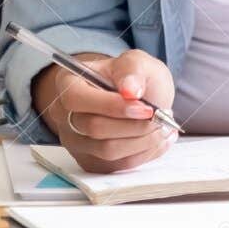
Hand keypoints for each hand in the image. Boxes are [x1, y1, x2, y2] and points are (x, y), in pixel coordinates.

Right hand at [33, 49, 176, 172]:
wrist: (137, 97)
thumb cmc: (132, 77)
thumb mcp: (136, 62)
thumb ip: (132, 69)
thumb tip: (130, 89)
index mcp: (68, 83)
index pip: (77, 99)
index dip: (111, 105)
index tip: (145, 107)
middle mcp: (65, 115)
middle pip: (94, 128)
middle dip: (134, 125)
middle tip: (160, 117)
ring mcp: (77, 142)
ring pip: (107, 151)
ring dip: (142, 141)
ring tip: (163, 126)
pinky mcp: (92, 162)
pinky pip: (118, 165)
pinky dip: (144, 153)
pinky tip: (158, 139)